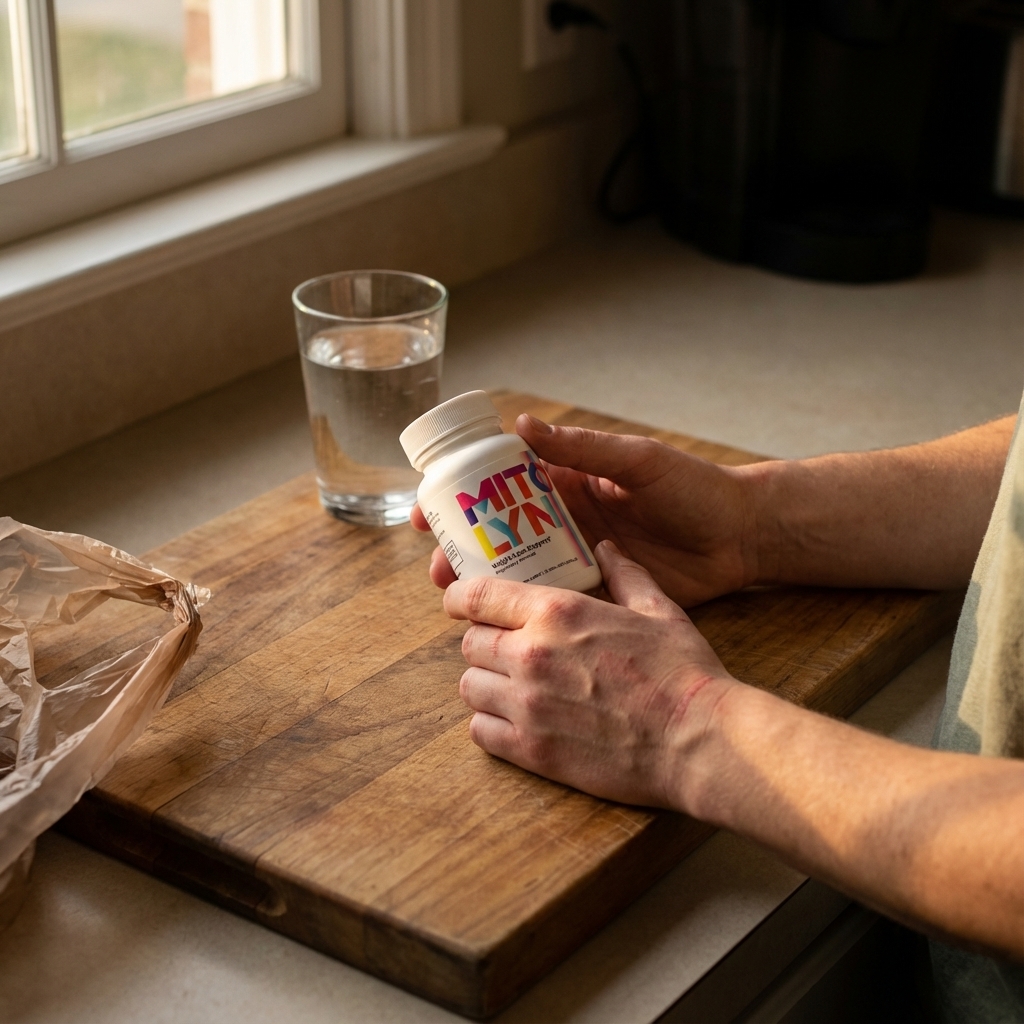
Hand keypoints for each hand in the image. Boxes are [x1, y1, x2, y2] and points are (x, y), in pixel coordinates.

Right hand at [412, 414, 759, 606]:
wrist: (742, 536)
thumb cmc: (694, 487)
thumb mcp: (637, 461)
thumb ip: (584, 448)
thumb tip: (522, 425)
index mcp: (569, 483)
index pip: (502, 487)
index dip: (463, 497)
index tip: (430, 511)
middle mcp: (566, 522)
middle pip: (500, 535)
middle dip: (464, 549)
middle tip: (439, 566)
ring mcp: (580, 560)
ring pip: (520, 573)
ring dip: (486, 584)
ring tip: (458, 599)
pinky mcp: (602, 595)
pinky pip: (555, 603)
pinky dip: (526, 614)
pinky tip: (500, 627)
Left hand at [445, 540, 736, 808]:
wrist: (700, 741)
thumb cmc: (683, 672)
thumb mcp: (659, 610)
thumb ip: (624, 575)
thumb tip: (606, 548)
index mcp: (557, 612)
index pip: (477, 596)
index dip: (460, 597)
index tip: (460, 603)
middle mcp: (531, 654)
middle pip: (470, 643)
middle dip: (484, 643)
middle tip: (506, 650)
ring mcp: (527, 706)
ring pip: (469, 687)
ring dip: (486, 684)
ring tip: (510, 688)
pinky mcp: (532, 751)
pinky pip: (480, 732)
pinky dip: (490, 726)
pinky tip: (514, 723)